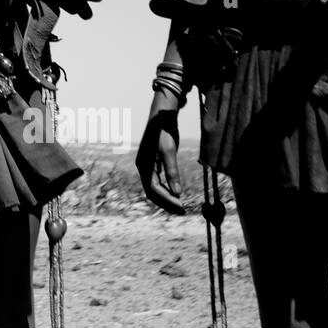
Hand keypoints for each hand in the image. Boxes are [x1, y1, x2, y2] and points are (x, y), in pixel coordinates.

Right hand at [136, 89, 185, 213]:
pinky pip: (159, 181)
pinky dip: (168, 189)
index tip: (182, 206)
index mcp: (143, 165)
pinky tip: (178, 193)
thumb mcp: (169, 151)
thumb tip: (177, 193)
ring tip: (182, 205)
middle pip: (152, 191)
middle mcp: (144, 167)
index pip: (153, 189)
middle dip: (167, 202)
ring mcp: (149, 166)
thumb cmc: (164, 131)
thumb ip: (172, 172)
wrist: (162, 116)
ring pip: (156, 188)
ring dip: (168, 197)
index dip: (167, 199)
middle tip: (183, 210)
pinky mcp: (155, 163)